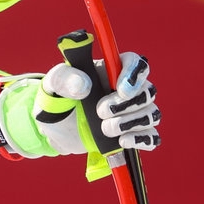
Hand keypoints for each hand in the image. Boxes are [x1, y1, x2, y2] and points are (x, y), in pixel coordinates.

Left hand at [0, 52, 160, 158]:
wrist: (55, 128)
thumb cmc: (56, 99)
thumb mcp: (52, 85)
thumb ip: (63, 79)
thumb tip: (83, 84)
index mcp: (109, 70)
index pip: (135, 63)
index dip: (134, 74)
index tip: (121, 90)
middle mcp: (126, 89)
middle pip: (147, 91)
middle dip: (127, 104)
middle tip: (100, 111)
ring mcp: (131, 112)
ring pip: (151, 114)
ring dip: (131, 122)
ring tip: (104, 128)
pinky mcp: (132, 133)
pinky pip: (152, 136)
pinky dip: (142, 139)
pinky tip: (122, 141)